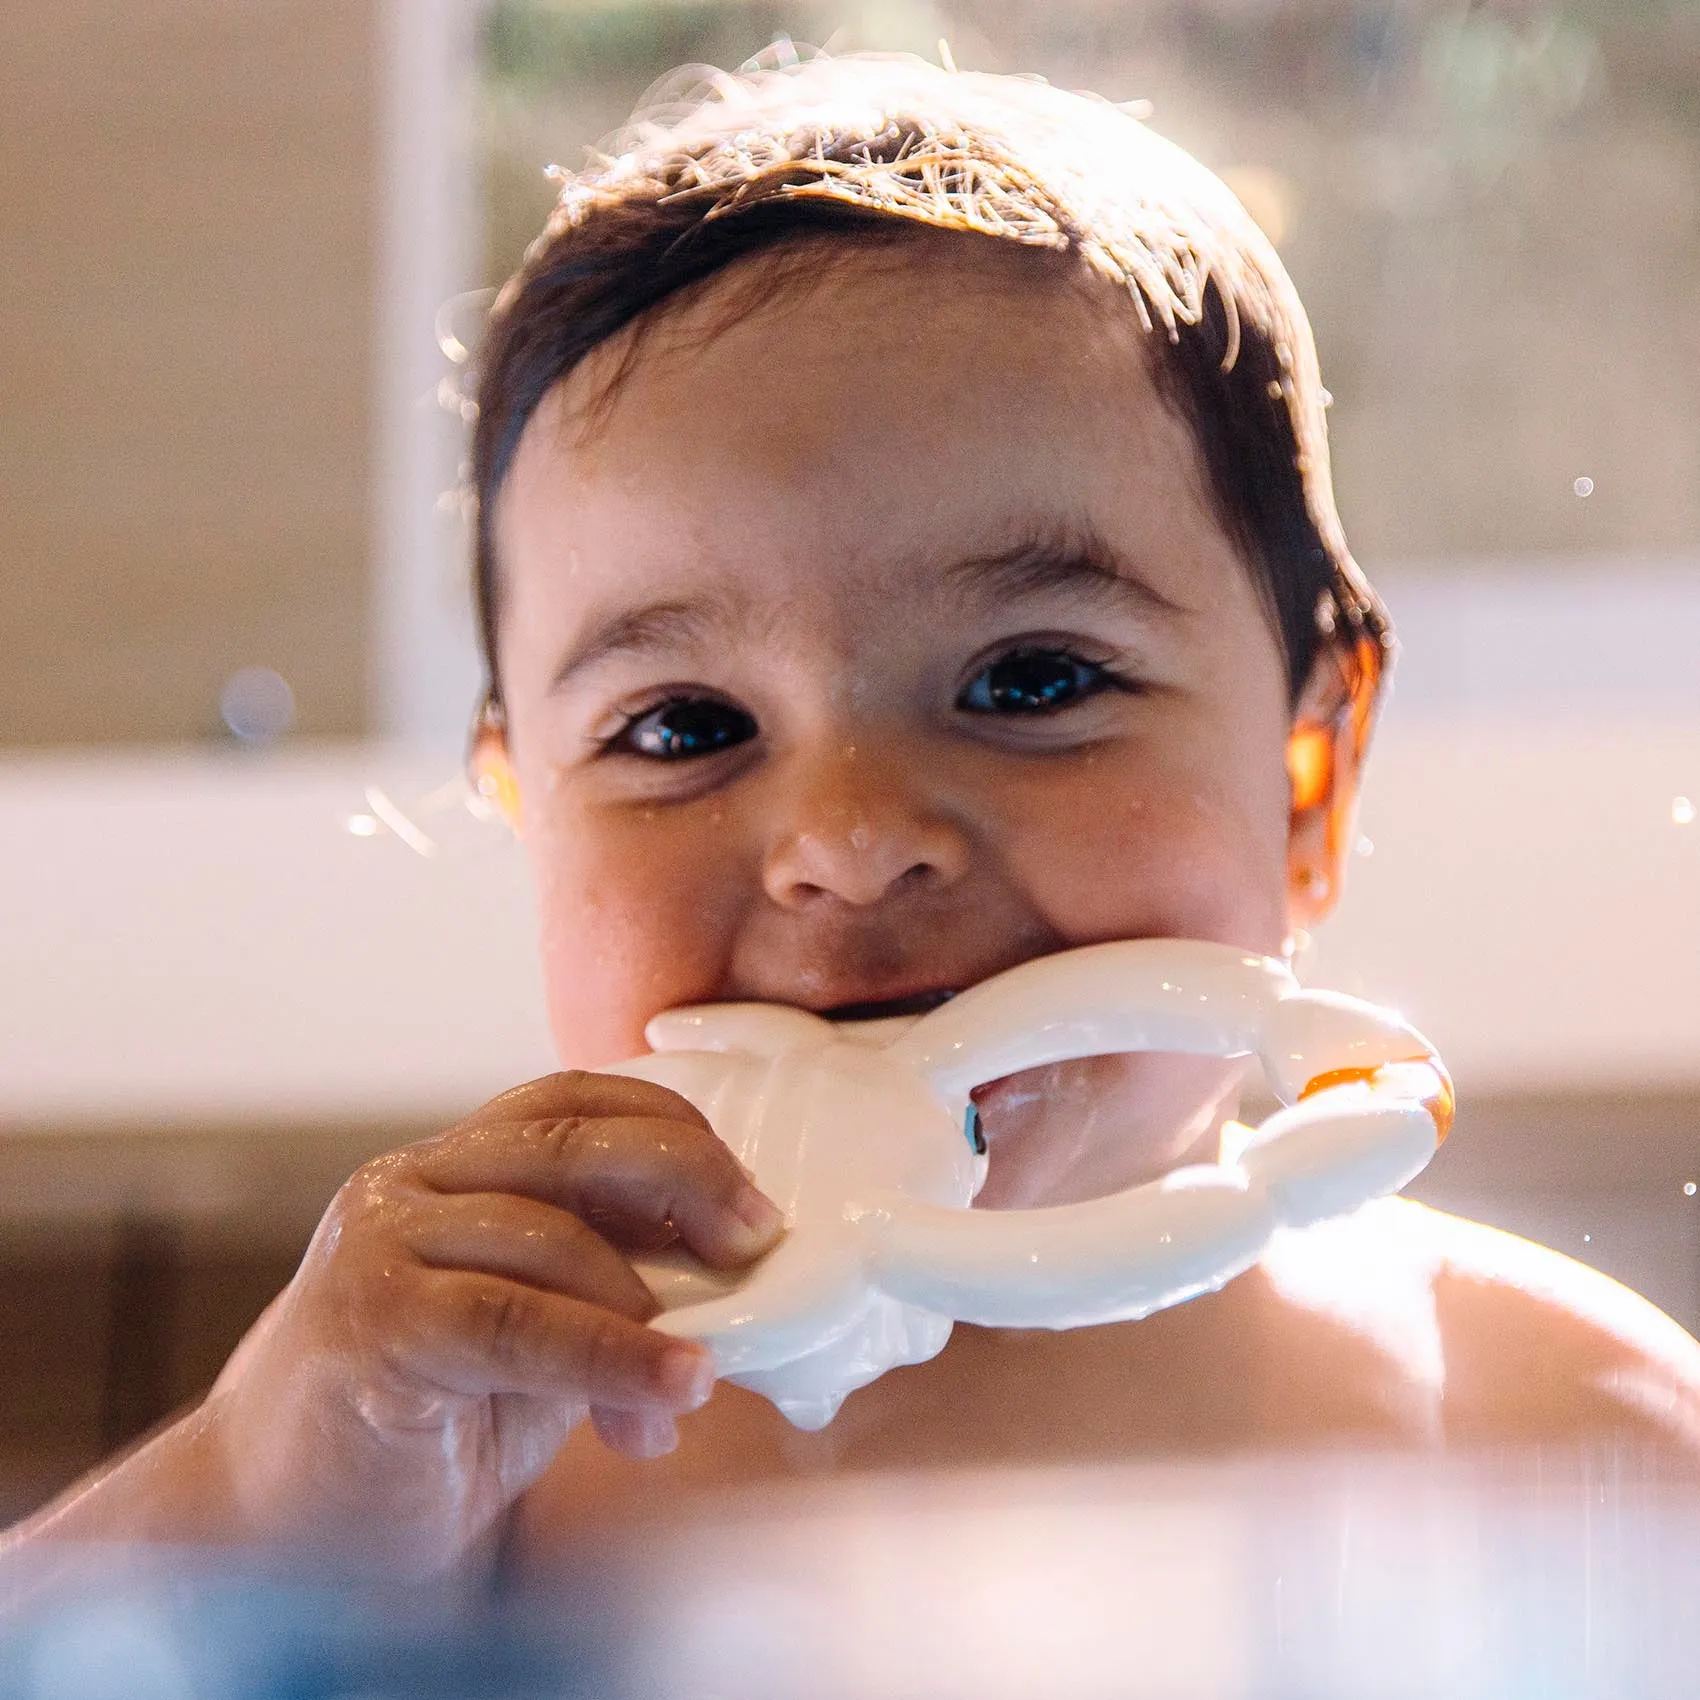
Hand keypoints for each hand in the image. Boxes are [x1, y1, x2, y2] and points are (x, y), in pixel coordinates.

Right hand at [201, 1071, 782, 1573]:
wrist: (290, 1525)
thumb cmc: (431, 1418)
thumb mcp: (541, 1329)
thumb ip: (614, 1285)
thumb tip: (743, 1277)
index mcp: (453, 1167)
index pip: (573, 1099)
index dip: (673, 1128)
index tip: (752, 1198)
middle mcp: (409, 1183)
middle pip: (570, 1143)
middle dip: (686, 1181)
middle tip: (758, 1242)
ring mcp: (379, 1245)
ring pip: (549, 1236)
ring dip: (648, 1310)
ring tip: (701, 1378)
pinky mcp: (369, 1321)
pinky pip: (515, 1322)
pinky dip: (609, 1357)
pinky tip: (668, 1395)